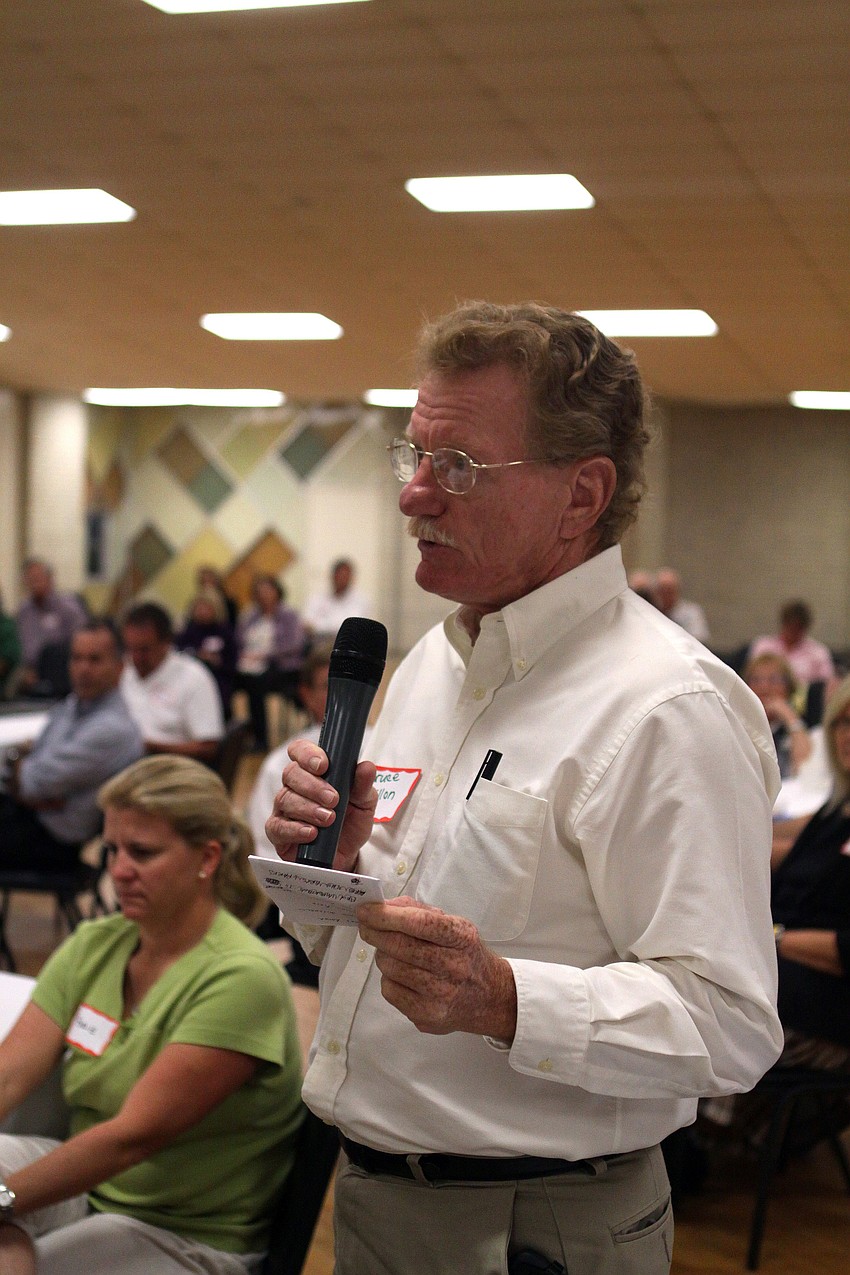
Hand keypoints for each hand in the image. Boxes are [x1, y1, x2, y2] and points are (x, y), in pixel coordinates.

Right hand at [265, 738, 376, 871]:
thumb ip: (364, 785)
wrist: (347, 856)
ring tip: (329, 819)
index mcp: (313, 772)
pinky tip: (312, 833)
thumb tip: (366, 766)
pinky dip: (296, 829)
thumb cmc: (351, 822)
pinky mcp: (278, 832)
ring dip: (308, 808)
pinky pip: (278, 826)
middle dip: (313, 786)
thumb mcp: (364, 803)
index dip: (307, 753)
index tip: (323, 765)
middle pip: (291, 774)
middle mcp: (294, 787)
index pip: (300, 750)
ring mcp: (283, 809)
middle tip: (333, 799)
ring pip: (285, 799)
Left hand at [357, 897, 517, 1039]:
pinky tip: (400, 974)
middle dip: (375, 932)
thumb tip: (383, 906)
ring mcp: (441, 995)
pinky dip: (388, 978)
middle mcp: (454, 966)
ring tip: (392, 952)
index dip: (387, 915)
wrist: (488, 996)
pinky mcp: (428, 1016)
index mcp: (462, 937)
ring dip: (382, 955)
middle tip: (365, 925)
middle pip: (400, 946)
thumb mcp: (453, 925)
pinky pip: (390, 991)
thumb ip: (418, 911)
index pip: (420, 923)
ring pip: (391, 968)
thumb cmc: (463, 954)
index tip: (365, 910)